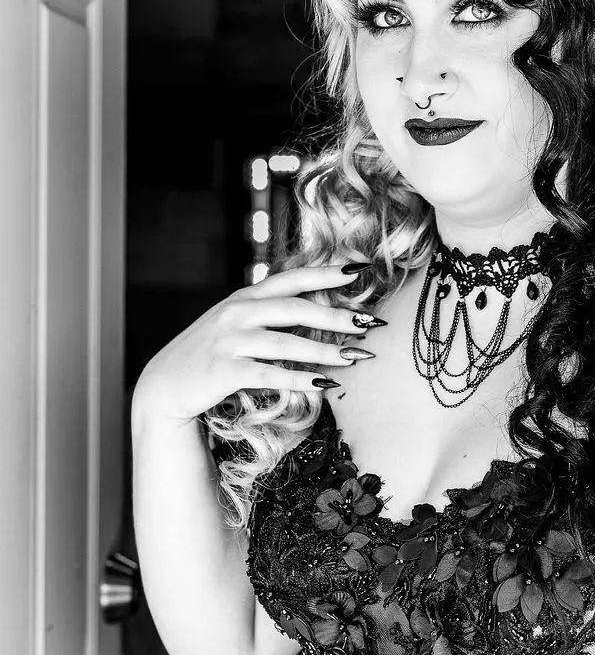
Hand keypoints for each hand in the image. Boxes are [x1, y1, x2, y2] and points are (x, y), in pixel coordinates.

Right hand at [132, 263, 381, 424]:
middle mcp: (238, 313)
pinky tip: (324, 384)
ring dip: (325, 351)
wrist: (165, 384)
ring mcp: (230, 341)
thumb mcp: (235, 322)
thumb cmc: (210, 353)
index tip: (360, 270)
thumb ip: (267, 311)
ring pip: (286, 343)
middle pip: (296, 309)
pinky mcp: (224, 370)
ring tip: (355, 357)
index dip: (326, 273)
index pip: (292, 278)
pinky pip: (269, 374)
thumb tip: (317, 308)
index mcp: (245, 297)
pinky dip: (299, 379)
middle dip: (336, 316)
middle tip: (369, 323)